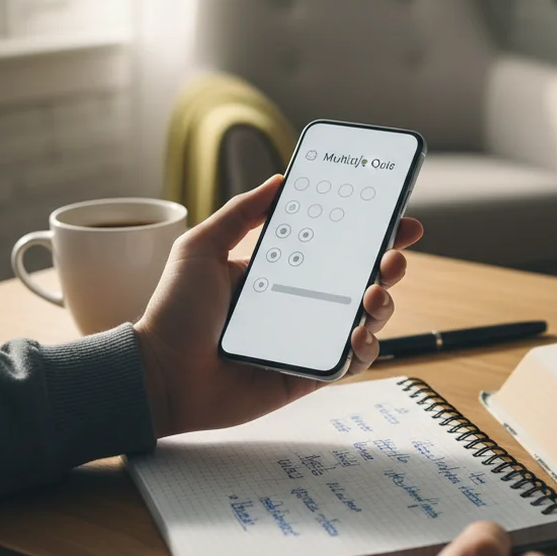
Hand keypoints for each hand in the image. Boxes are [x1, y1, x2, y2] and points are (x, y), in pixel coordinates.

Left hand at [135, 175, 422, 436]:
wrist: (159, 374)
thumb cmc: (175, 313)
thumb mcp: (202, 248)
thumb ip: (240, 213)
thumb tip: (280, 180)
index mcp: (284, 271)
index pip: (338, 247)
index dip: (372, 233)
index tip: (397, 218)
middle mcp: (303, 302)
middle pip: (363, 280)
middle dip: (389, 265)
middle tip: (394, 256)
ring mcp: (309, 338)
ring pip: (367, 320)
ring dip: (383, 305)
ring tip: (375, 294)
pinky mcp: (310, 373)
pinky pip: (351, 362)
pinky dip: (365, 349)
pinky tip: (358, 334)